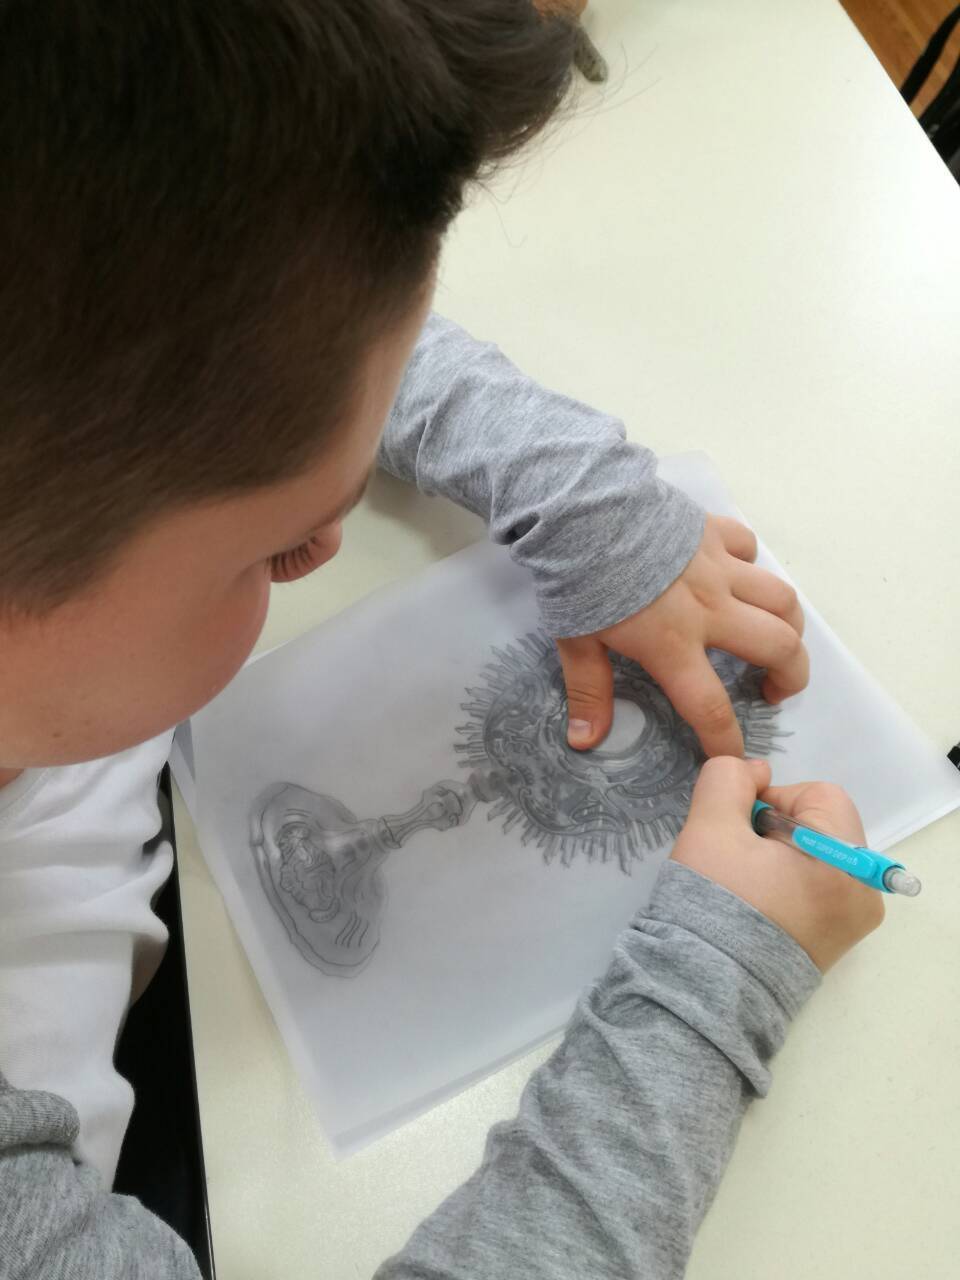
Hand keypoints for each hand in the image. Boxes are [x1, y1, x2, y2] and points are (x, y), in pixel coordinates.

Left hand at [555, 514, 807, 755]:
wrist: (583, 509)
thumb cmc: (576, 579)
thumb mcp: (576, 641)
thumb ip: (589, 690)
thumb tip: (584, 741)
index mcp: (673, 645)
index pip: (711, 708)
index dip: (727, 741)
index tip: (735, 759)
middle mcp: (710, 609)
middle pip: (778, 647)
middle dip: (791, 677)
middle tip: (775, 690)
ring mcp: (718, 568)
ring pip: (782, 598)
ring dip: (788, 623)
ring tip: (775, 637)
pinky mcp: (714, 533)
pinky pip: (750, 548)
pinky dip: (752, 564)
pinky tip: (737, 574)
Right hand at [671, 757, 884, 970]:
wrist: (707, 989)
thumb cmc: (714, 904)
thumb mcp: (710, 826)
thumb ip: (729, 779)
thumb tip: (755, 772)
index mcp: (843, 862)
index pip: (818, 796)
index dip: (773, 801)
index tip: (740, 830)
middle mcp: (863, 891)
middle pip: (822, 825)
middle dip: (777, 829)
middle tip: (740, 859)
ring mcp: (855, 920)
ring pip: (818, 855)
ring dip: (783, 855)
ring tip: (747, 883)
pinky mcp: (838, 939)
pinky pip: (820, 887)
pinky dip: (791, 883)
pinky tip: (759, 903)